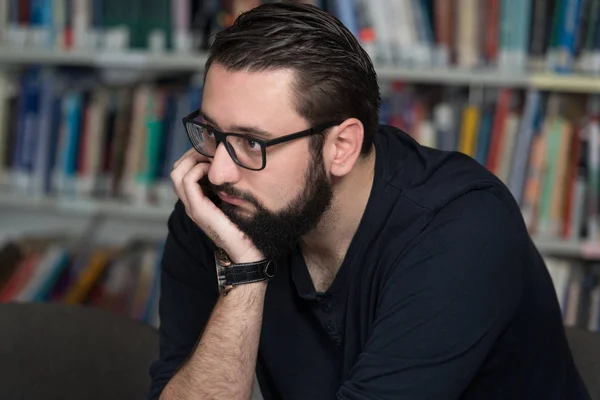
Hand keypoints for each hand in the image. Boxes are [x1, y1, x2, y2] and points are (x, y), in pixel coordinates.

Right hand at [170, 148, 264, 262]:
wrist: (249, 253)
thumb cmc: (248, 228)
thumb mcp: (239, 200)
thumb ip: (232, 186)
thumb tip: (238, 166)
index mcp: (200, 200)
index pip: (184, 170)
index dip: (195, 155)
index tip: (214, 149)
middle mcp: (192, 202)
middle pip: (178, 169)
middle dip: (192, 153)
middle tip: (211, 149)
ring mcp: (193, 207)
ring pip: (178, 173)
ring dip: (193, 159)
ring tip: (211, 158)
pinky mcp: (199, 210)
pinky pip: (188, 181)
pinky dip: (197, 170)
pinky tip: (212, 170)